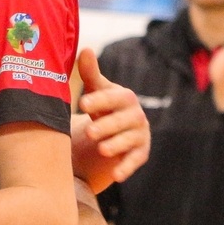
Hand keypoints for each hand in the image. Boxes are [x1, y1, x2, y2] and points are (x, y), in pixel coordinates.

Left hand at [75, 48, 150, 190]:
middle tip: (89, 132)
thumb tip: (85, 49)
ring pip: (129, 140)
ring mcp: (139, 135)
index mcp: (123, 97)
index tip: (82, 103)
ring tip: (101, 150)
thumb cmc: (101, 105)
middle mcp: (135, 115)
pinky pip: (135, 161)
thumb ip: (90, 72)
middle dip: (106, 126)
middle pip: (122, 121)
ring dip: (116, 145)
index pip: (113, 97)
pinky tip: (116, 175)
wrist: (112, 129)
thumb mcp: (95, 90)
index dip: (99, 100)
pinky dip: (126, 167)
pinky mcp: (140, 153)